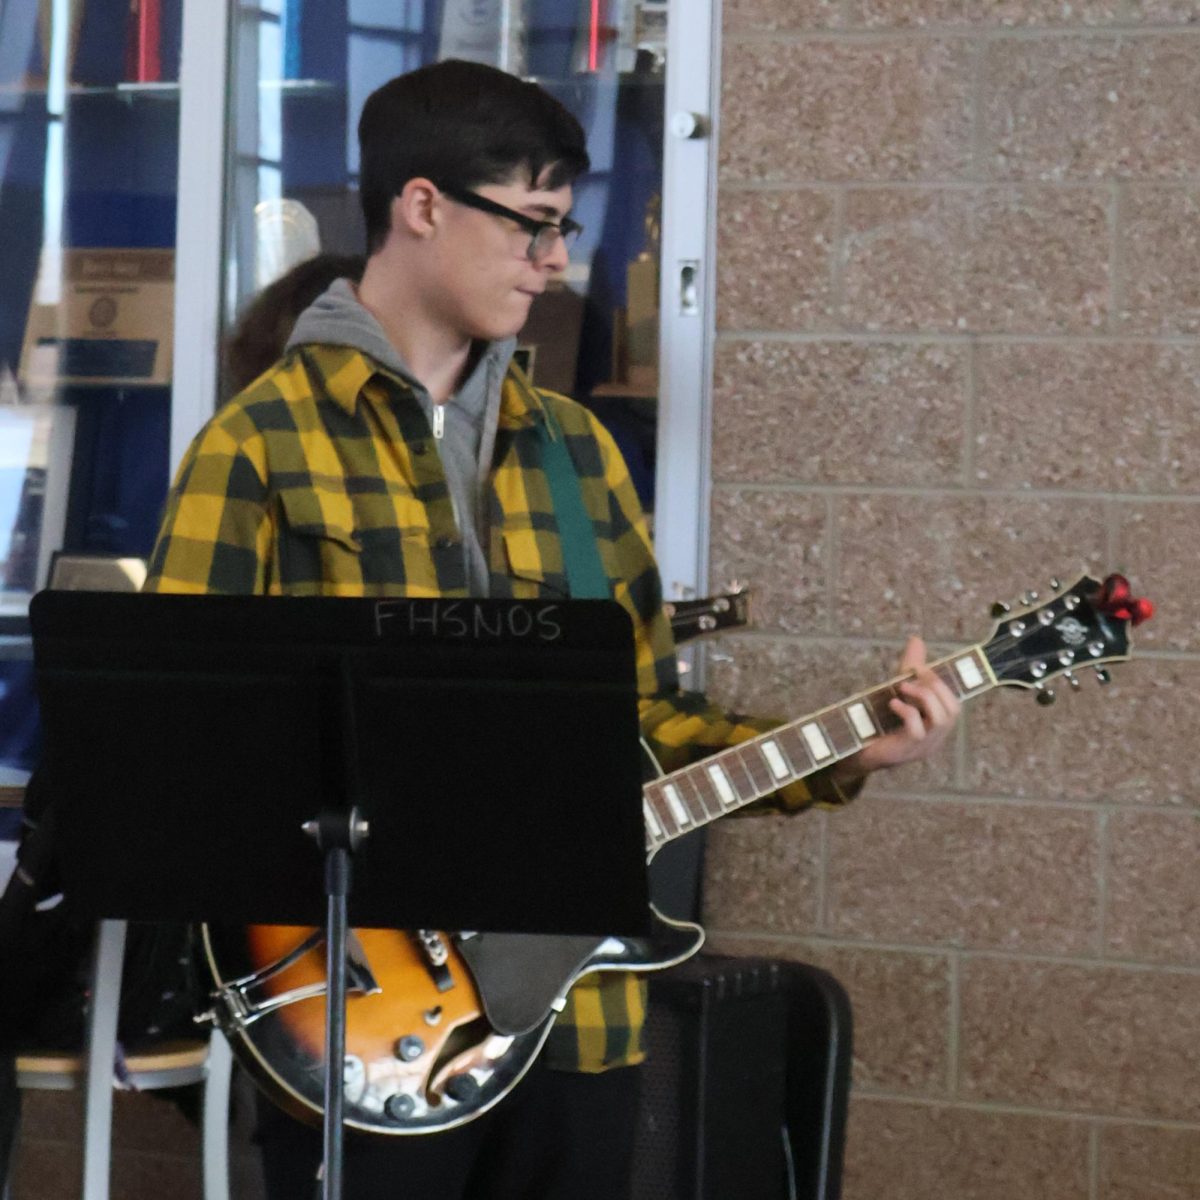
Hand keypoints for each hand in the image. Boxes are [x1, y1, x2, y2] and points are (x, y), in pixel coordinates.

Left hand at [833, 635, 959, 784]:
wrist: (857, 751)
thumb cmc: (880, 721)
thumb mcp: (897, 691)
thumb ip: (910, 668)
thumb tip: (917, 639)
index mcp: (937, 725)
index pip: (955, 703)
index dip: (941, 683)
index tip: (920, 667)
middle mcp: (935, 737)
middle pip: (953, 710)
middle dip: (936, 686)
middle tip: (914, 672)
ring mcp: (923, 746)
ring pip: (941, 719)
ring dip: (924, 696)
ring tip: (903, 686)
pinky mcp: (906, 749)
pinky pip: (917, 730)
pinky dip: (907, 711)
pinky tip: (894, 702)